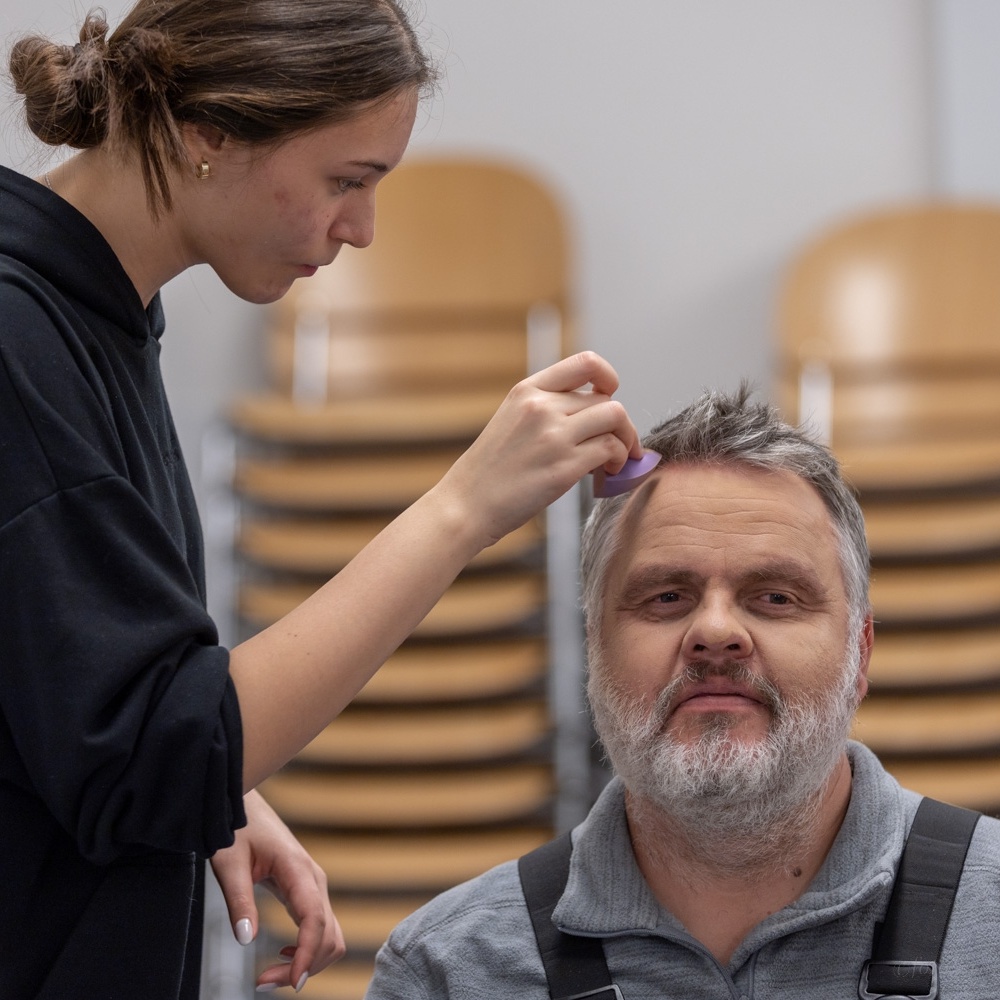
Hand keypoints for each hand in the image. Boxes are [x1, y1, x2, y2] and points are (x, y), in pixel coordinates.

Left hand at [209, 789, 343, 992]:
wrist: (247, 806)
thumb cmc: (237, 828)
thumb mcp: (229, 862)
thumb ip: (239, 899)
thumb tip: (246, 939)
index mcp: (298, 870)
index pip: (315, 919)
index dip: (309, 953)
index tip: (292, 982)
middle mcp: (314, 880)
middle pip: (330, 935)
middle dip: (305, 966)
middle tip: (263, 983)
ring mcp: (314, 887)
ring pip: (330, 936)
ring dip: (308, 962)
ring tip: (269, 977)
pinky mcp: (307, 893)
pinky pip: (320, 929)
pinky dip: (308, 951)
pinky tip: (283, 958)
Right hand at [438, 351, 640, 545]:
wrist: (465, 505)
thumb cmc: (489, 472)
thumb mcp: (511, 421)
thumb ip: (546, 409)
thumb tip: (594, 413)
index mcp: (527, 391)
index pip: (585, 363)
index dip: (608, 376)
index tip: (609, 394)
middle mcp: (541, 407)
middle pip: (606, 399)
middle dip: (620, 423)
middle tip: (618, 444)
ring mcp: (553, 436)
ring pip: (615, 419)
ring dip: (625, 440)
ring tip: (615, 460)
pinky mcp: (564, 467)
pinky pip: (610, 450)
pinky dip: (617, 461)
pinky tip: (605, 474)